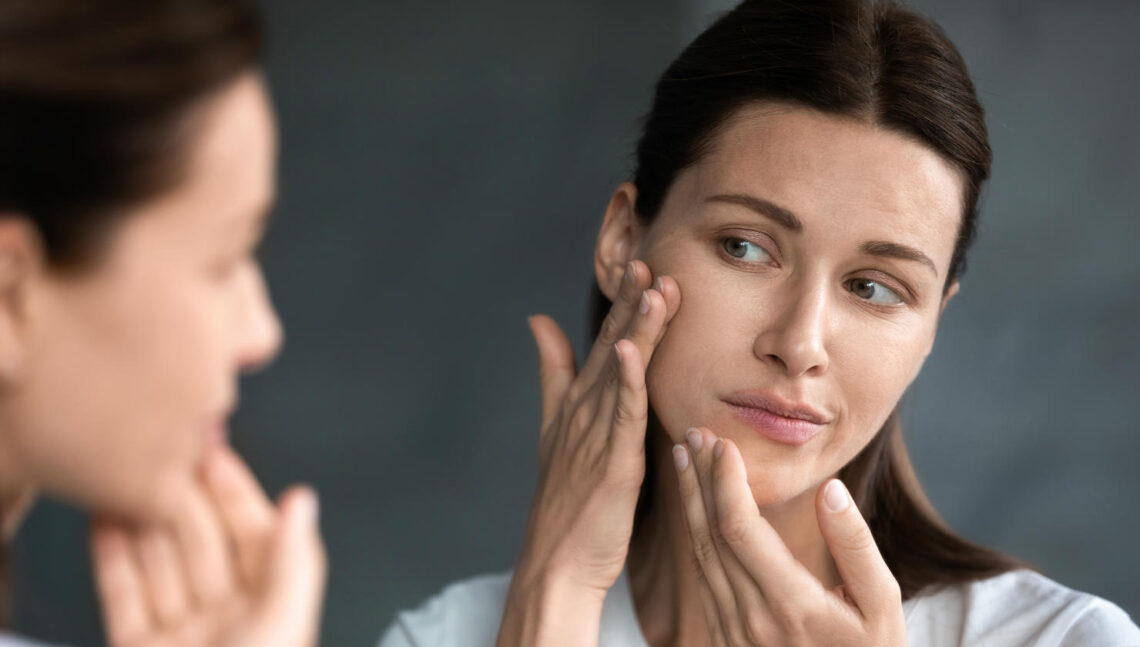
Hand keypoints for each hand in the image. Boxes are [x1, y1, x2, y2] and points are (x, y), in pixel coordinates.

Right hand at [90, 445, 326, 646]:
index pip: (254, 531)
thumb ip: (292, 560)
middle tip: (159, 452)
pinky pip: (122, 595)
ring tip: (125, 475)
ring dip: (141, 519)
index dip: (234, 489)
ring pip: (159, 563)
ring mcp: (182, 634)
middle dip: (180, 496)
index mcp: (272, 607)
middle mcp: (228, 618)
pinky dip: (110, 557)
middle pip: (201, 542)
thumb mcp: (282, 621)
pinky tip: (102, 521)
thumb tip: (304, 500)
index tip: (211, 449)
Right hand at [496, 260, 679, 645]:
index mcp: (579, 403)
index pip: (605, 343)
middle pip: (612, 347)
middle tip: (648, 259)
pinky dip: (626, 381)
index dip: (623, 305)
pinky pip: (621, 415)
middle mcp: (584, 411)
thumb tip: (538, 321)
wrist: (556, 561)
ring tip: (652, 288)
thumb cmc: (564, 502)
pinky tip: (630, 350)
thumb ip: (552, 373)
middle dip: (630, 303)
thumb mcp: (555, 428)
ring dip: (636, 329)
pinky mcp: (610, 462)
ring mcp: (595, 435)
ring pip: (621, 372)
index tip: (641, 265)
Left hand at [673, 427, 906, 646]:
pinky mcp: (724, 639)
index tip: (723, 443)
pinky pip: (701, 577)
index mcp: (792, 605)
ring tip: (684, 458)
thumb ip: (856, 546)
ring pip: (699, 554)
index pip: (740, 528)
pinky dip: (694, 533)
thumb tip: (830, 490)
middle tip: (694, 434)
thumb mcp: (883, 605)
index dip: (725, 480)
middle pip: (710, 534)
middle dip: (699, 478)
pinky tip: (694, 506)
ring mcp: (733, 632)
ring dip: (689, 502)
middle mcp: (752, 619)